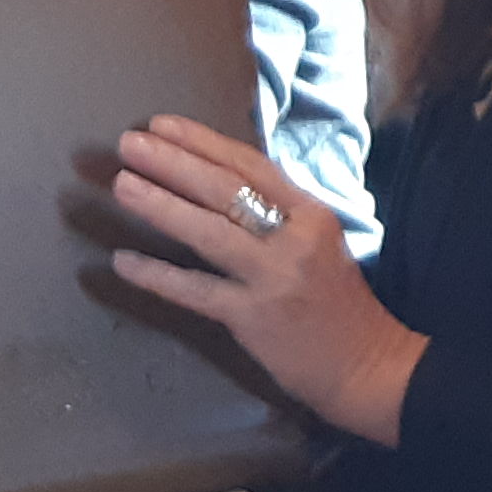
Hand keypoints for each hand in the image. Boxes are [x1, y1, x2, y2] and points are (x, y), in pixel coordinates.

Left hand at [107, 115, 422, 443]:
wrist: (368, 365)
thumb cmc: (340, 303)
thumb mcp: (321, 243)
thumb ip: (280, 214)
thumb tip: (220, 181)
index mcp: (313, 214)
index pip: (252, 166)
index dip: (204, 143)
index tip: (163, 125)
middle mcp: (295, 239)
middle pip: (225, 191)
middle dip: (173, 163)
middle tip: (129, 144)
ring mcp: (273, 278)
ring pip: (208, 233)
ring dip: (160, 206)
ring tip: (122, 184)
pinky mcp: (252, 318)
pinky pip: (195, 291)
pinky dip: (157, 275)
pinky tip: (124, 261)